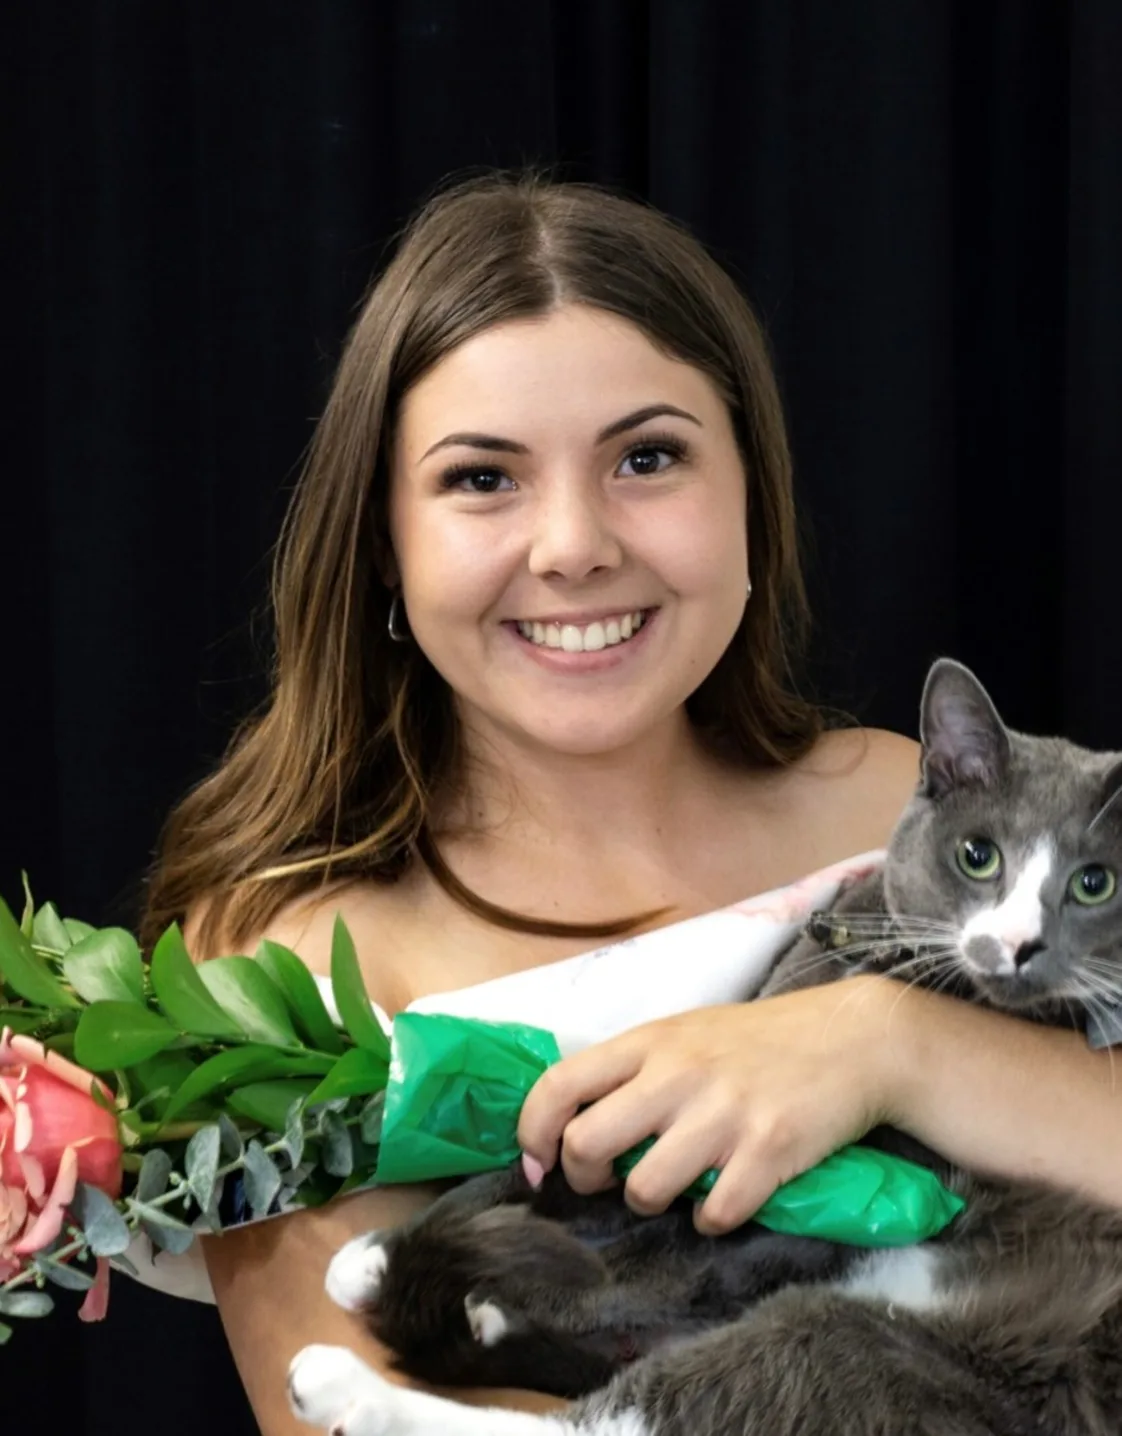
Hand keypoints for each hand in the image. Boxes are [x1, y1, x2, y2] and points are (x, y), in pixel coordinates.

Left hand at [517, 975, 903, 1234]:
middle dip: (586, 1178)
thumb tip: (574, 1123)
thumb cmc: (760, 1040)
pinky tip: (727, 1199)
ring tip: (677, 1186)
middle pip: (588, 1144)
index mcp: (650, 1042)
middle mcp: (677, 1075)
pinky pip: (714, 1214)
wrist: (853, 1039)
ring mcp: (723, 1114)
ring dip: (653, 1202)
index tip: (540, 1164)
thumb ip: (636, 1069)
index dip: (533, 1132)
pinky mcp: (768, 1150)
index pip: (558, 1084)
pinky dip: (713, 1220)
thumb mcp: (687, 1033)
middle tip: (609, 1180)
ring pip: (645, 1190)